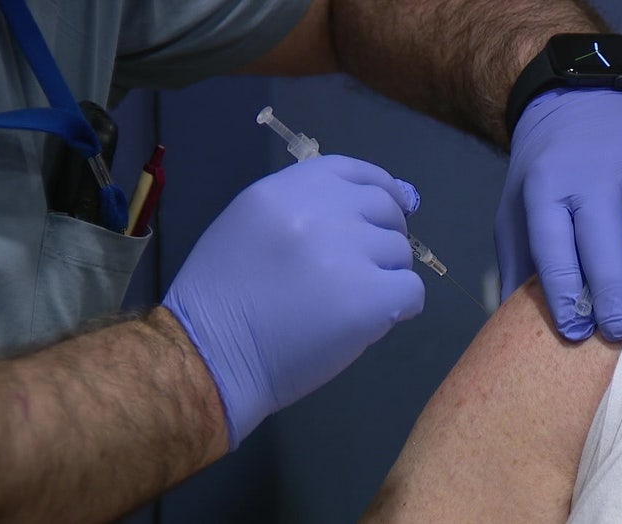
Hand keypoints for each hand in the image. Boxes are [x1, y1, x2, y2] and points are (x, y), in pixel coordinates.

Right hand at [163, 155, 423, 448]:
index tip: (389, 208)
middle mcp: (319, 212)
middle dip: (386, 234)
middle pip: (385, 209)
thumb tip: (379, 200)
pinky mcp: (368, 299)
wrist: (210, 358)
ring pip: (400, 252)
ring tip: (352, 301)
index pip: (354, 171)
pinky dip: (400, 307)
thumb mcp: (251, 225)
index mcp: (285, 190)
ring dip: (387, 275)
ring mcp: (347, 254)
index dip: (380, 188)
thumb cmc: (223, 298)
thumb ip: (305, 207)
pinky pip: (411, 291)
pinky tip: (372, 321)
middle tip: (365, 267)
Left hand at [496, 88, 621, 340]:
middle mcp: (591, 170)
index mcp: (547, 189)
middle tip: (619, 329)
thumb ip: (518, 262)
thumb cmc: (546, 171)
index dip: (564, 293)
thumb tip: (512, 326)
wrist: (573, 99)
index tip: (575, 332)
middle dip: (612, 286)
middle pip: (603, 233)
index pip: (554, 248)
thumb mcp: (516, 209)